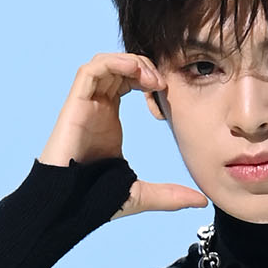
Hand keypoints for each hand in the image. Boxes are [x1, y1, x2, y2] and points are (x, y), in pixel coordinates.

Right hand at [38, 51, 208, 218]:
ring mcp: (85, 103)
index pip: (129, 81)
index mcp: (109, 118)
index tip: (166, 95)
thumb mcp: (141, 194)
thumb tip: (201, 202)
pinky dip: (114, 62)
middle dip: (144, 67)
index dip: (150, 80)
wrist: (66, 205)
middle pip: (120, 67)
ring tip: (151, 79)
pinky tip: (135, 72)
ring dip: (131, 62)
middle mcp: (97, 106)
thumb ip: (170, 195)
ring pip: (106, 62)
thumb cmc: (93, 199)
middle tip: (162, 84)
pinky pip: (91, 69)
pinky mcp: (75, 103)